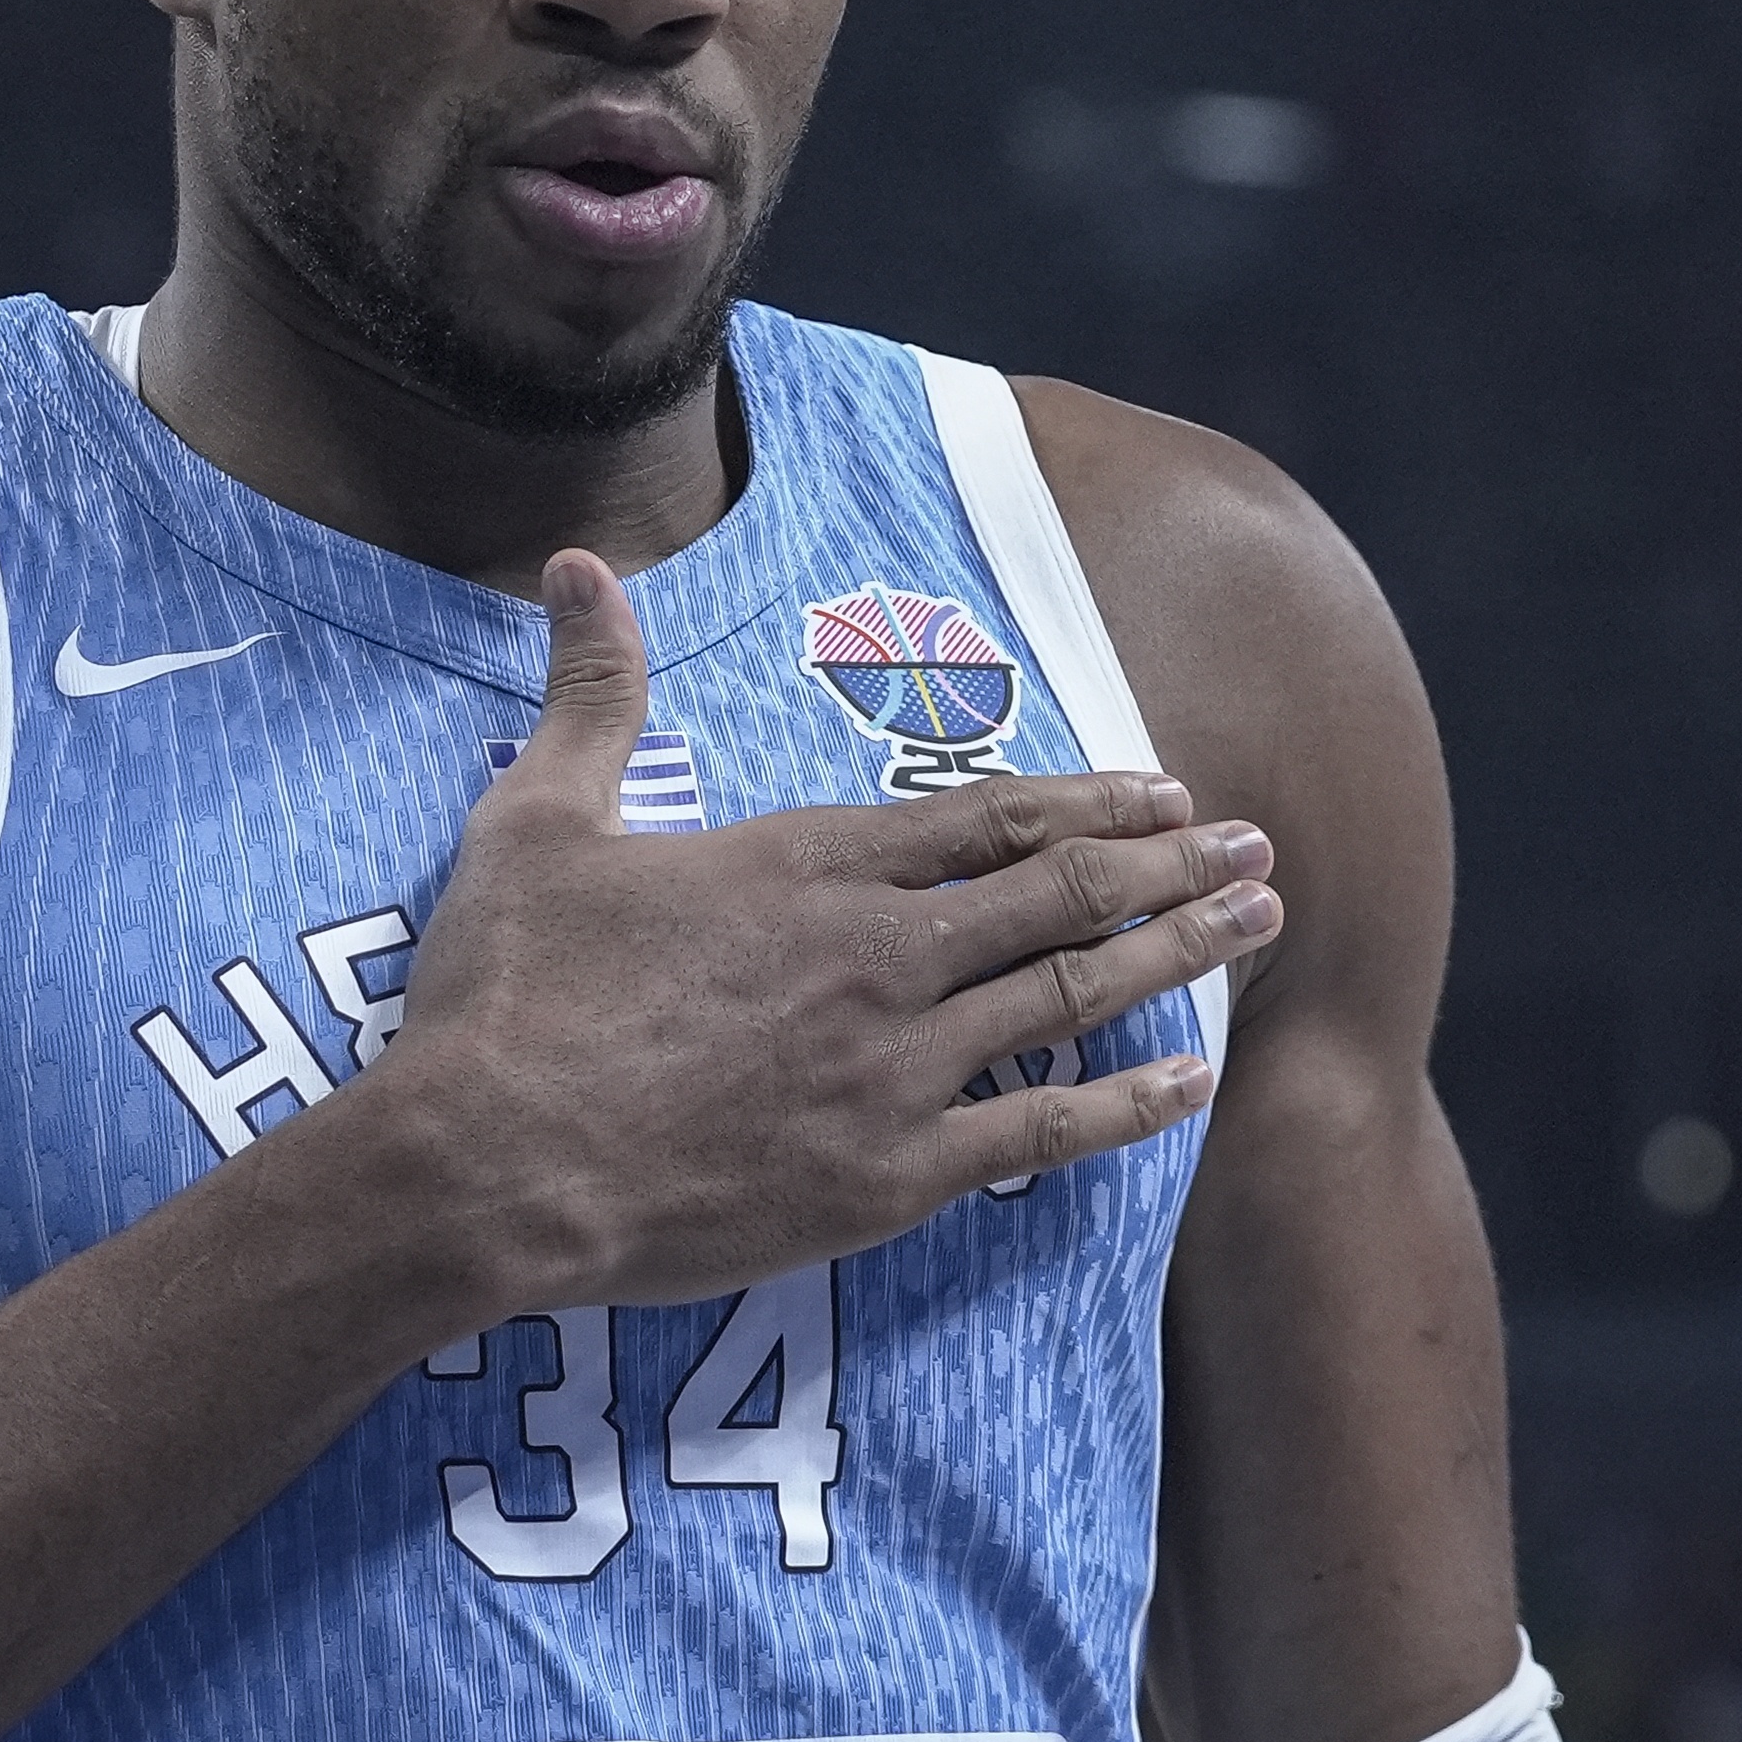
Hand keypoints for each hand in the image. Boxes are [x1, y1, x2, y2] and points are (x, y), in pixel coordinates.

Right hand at [385, 548, 1280, 1308]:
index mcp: (805, 864)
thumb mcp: (537, 820)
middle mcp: (876, 954)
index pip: (985, 818)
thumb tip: (574, 566)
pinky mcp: (886, 1175)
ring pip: (1070, 999)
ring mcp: (893, 1068)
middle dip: (1171, 867)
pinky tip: (1191, 1085)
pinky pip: (1039, 1132)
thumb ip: (591, 694)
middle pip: (1060, 896)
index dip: (1088, 801)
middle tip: (1256, 850)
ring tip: (1257, 928)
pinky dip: (1125, 1105)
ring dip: (1175, 958)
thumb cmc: (503, 997)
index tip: (1166, 789)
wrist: (484, 1166)